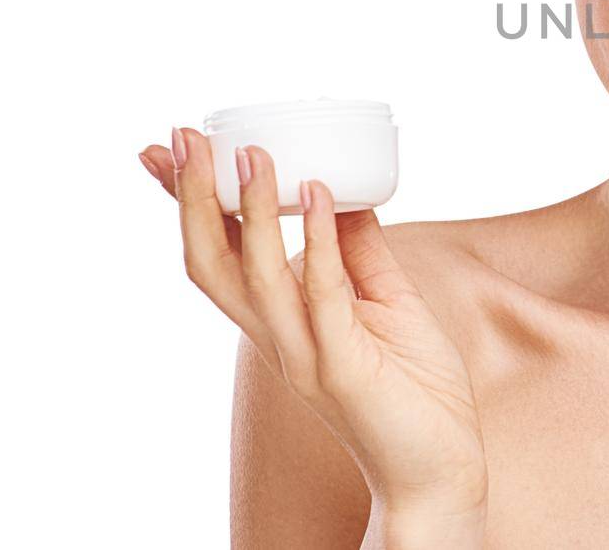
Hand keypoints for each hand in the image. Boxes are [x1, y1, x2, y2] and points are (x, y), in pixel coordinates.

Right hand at [138, 128, 487, 532]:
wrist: (441, 470)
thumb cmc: (414, 391)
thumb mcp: (386, 302)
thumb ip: (359, 252)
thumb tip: (343, 191)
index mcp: (282, 324)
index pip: (219, 256)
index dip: (189, 206)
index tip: (167, 151)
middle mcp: (279, 339)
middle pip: (213, 265)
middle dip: (194, 201)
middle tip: (183, 138)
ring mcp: (306, 356)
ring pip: (256, 278)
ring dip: (249, 210)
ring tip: (250, 152)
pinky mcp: (343, 369)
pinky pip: (323, 296)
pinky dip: (316, 242)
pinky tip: (319, 195)